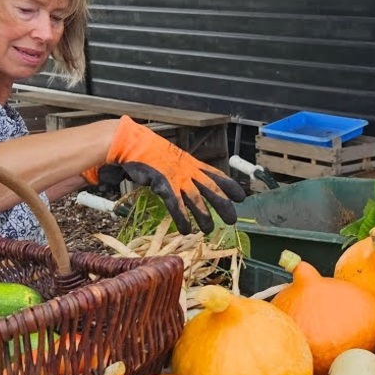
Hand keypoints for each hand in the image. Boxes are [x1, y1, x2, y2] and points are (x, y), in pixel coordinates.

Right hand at [83, 116, 244, 234]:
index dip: (229, 185)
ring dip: (204, 216)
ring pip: (196, 200)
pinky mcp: (164, 184)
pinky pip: (176, 205)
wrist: (133, 144)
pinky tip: (187, 230)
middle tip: (232, 220)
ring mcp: (177, 177)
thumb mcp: (173, 160)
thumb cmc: (151, 153)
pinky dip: (183, 218)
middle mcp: (188, 170)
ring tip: (208, 231)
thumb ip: (183, 172)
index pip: (216, 174)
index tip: (241, 197)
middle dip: (223, 205)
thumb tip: (190, 184)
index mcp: (192, 163)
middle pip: (211, 189)